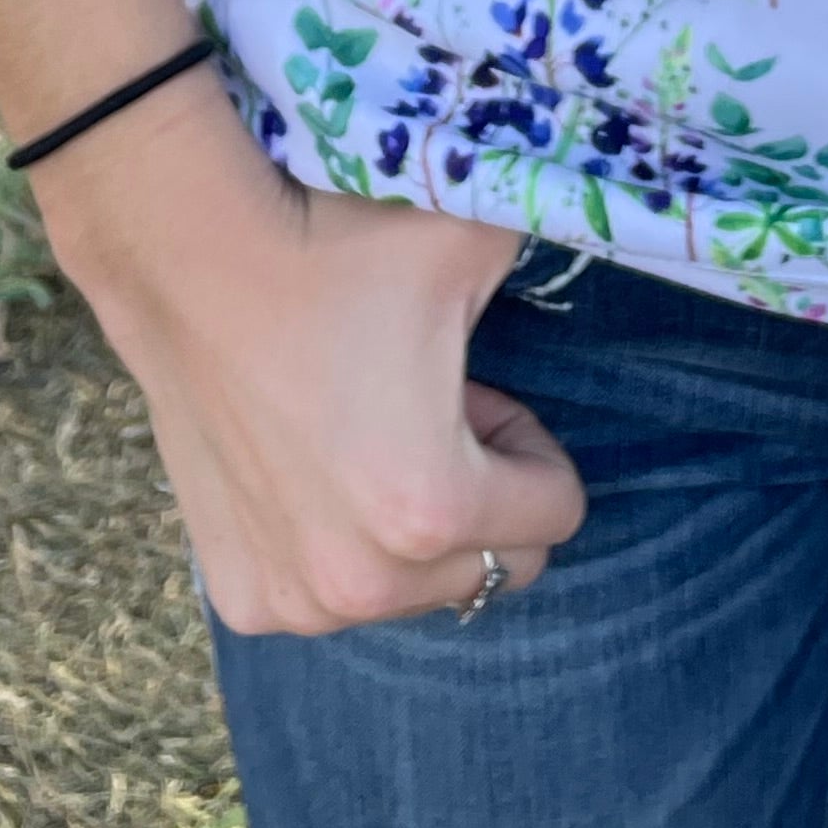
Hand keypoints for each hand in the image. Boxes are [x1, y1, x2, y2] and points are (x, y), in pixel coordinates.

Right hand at [33, 74, 586, 636]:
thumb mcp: (476, 242)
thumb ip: (571, 244)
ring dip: (409, 521)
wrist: (189, 259)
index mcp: (431, 511)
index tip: (476, 386)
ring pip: (412, 589)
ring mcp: (293, 601)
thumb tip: (638, 227)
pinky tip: (305, 458)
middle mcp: (360, 584)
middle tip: (420, 406)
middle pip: (489, 567)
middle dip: (477, 492)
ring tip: (360, 425)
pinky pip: (334, 594)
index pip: (556, 517)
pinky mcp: (240, 598)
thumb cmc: (334, 249)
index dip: (528, 442)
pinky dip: (339, 541)